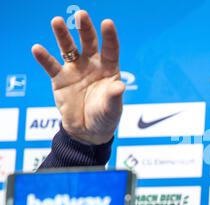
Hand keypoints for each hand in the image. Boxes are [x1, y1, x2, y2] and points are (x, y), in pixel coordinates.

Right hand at [32, 10, 124, 144]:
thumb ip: (114, 97)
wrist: (87, 131)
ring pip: (68, 49)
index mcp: (109, 69)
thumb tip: (120, 86)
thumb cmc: (105, 117)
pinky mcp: (59, 79)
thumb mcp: (112, 109)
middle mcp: (92, 65)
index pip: (110, 50)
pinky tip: (37, 49)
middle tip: (81, 15)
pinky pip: (51, 66)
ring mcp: (75, 70)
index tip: (107, 23)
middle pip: (89, 43)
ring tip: (57, 21)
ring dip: (63, 35)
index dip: (109, 37)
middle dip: (85, 29)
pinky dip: (44, 58)